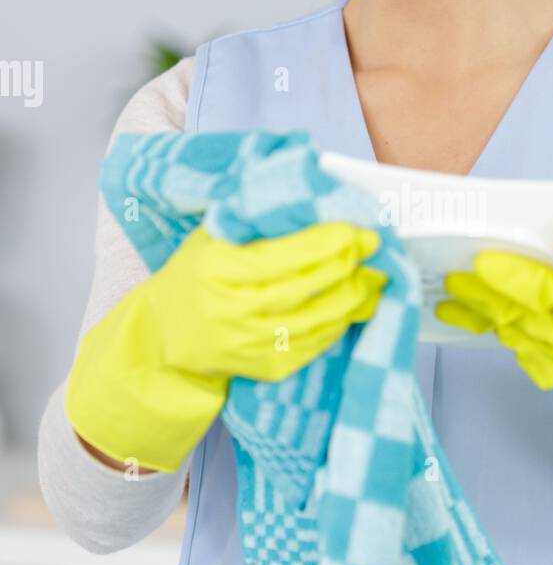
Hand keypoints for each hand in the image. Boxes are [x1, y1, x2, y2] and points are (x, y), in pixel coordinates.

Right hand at [66, 221, 387, 472]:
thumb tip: (311, 196)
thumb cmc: (196, 275)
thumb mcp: (212, 238)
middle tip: (372, 246)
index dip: (323, 244)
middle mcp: (228, 310)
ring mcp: (246, 344)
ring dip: (350, 296)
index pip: (280, 257)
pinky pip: (312, 345)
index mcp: (214, 269)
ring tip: (372, 275)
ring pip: (314, 320)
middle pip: (302, 288)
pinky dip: (338, 324)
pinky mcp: (262, 368)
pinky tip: (353, 304)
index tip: (354, 230)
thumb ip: (253, 220)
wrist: (167, 335)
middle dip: (345, 265)